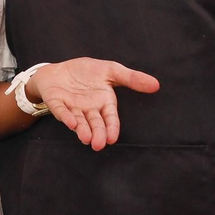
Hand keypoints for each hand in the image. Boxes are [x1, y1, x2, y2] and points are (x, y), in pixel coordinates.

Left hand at [30, 58, 159, 151]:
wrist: (59, 69)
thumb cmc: (87, 72)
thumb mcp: (111, 70)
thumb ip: (132, 78)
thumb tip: (156, 85)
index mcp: (103, 103)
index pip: (110, 118)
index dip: (111, 128)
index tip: (113, 138)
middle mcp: (89, 110)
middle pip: (95, 124)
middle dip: (97, 134)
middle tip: (99, 145)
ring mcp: (72, 108)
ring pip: (79, 122)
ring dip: (82, 130)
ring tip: (86, 138)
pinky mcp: (57, 104)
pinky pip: (62, 112)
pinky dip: (66, 117)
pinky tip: (71, 123)